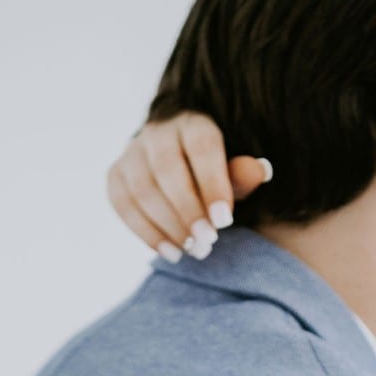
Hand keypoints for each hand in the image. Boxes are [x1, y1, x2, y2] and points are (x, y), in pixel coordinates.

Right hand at [105, 113, 270, 261]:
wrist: (182, 166)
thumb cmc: (215, 173)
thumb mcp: (234, 171)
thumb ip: (243, 175)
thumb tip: (260, 171)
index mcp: (193, 123)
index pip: (201, 147)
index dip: (212, 184)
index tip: (224, 221)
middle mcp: (158, 132)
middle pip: (167, 169)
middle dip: (188, 210)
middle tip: (208, 241)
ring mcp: (132, 152)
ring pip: (142, 189)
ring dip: (168, 225)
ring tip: (194, 250)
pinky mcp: (115, 174)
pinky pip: (122, 204)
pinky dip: (145, 232)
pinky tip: (170, 252)